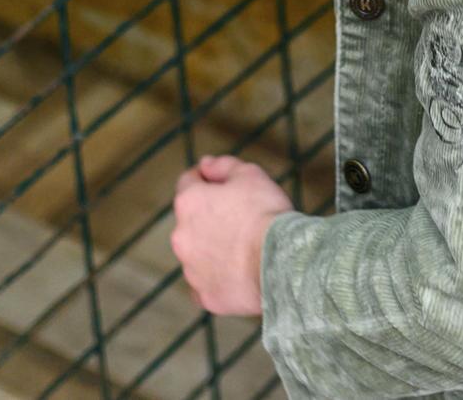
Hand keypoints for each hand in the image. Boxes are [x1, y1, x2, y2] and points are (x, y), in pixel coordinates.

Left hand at [170, 155, 290, 315]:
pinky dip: (216, 280)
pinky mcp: (205, 296)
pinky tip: (237, 276)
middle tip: (241, 220)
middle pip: (191, 221)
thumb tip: (205, 165)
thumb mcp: (250, 174)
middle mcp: (181, 236)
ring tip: (244, 251)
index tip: (224, 186)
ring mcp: (191, 270)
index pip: (188, 182)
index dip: (206, 180)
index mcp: (188, 202)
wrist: (281, 262)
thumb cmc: (265, 213)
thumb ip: (223, 165)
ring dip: (213, 250)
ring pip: (198, 255)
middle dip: (210, 218)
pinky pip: (205, 286)